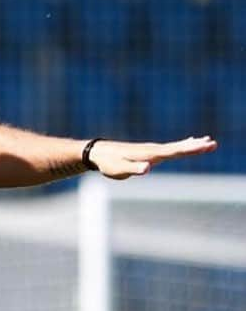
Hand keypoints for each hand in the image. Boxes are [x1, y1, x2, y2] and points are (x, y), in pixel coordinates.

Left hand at [89, 136, 216, 179]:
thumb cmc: (109, 163)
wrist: (98, 152)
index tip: (205, 145)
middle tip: (213, 143)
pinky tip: (187, 143)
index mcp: (149, 154)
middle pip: (178, 148)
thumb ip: (134, 168)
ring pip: (175, 146)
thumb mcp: (120, 169)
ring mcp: (150, 149)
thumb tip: (148, 168)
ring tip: (206, 141)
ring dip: (191, 144)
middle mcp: (152, 149)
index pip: (174, 151)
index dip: (190, 149)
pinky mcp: (147, 151)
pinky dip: (180, 145)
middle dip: (195, 146)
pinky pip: (168, 148)